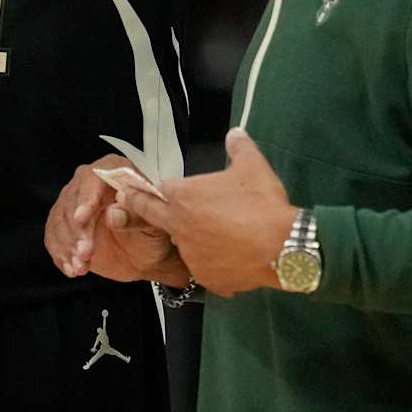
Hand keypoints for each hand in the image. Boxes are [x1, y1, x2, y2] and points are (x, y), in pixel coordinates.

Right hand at [44, 156, 186, 284]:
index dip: (86, 198)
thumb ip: (137, 217)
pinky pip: (54, 236)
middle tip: (85, 251)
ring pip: (60, 219)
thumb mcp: (154, 226)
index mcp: (115, 172)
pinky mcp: (65, 225)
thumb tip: (114, 213)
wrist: (144, 255)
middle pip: (72, 200)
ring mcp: (75, 204)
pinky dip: (60, 253)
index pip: (93, 177)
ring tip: (82, 264)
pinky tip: (72, 267)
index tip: (81, 218)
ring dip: (68, 245)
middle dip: (76, 229)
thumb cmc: (152, 234)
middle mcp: (90, 184)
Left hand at [110, 128, 297, 297]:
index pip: (161, 188)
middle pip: (152, 214)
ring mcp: (191, 255)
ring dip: (190, 237)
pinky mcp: (206, 278)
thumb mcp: (252, 166)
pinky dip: (213, 261)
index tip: (158, 188)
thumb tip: (235, 133)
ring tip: (214, 234)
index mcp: (183, 197)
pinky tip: (230, 256)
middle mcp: (179, 226)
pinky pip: (204, 267)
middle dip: (140, 205)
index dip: (165, 187)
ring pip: (183, 243)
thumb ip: (239, 147)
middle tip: (128, 200)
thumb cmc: (261, 202)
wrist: (283, 247)